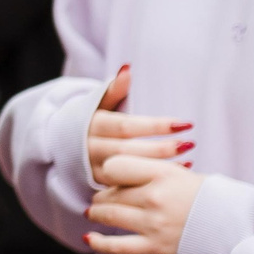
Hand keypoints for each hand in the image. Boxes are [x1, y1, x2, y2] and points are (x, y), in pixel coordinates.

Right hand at [87, 65, 191, 186]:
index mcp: (93, 125)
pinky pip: (128, 185)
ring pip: (128, 171)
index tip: (184, 124)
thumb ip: (114, 88)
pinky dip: (151, 181)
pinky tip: (175, 173)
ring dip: (159, 167)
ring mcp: (94, 169)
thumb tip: (128, 68)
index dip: (156, 126)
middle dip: (161, 149)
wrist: (64, 144)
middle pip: (128, 151)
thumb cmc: (92, 119)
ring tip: (188, 160)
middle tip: (189, 143)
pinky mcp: (100, 185)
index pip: (127, 126)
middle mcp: (90, 148)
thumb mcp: (99, 102)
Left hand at [87, 154, 204, 253]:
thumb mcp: (183, 173)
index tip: (110, 177)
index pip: (115, 166)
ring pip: (109, 215)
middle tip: (100, 198)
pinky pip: (118, 246)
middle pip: (110, 192)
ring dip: (97, 213)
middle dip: (102, 195)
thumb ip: (152, 171)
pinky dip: (99, 242)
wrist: (236, 226)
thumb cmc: (212, 197)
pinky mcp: (155, 247)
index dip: (109, 171)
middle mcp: (154, 196)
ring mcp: (153, 223)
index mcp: (162, 173)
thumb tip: (122, 171)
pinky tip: (88, 238)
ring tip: (93, 212)